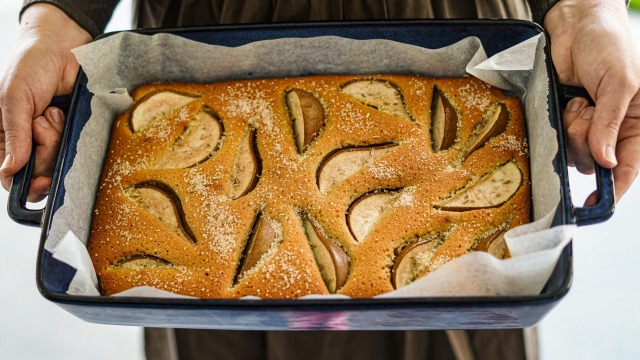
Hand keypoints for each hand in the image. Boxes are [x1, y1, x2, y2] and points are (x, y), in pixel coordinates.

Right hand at [0, 4, 90, 199]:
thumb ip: (13, 135)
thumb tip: (9, 170)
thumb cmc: (29, 67)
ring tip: (53, 112)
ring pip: (57, 160)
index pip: (10, 175)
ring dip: (57, 137)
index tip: (42, 181)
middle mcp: (25, 142)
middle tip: (42, 121)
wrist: (62, 49)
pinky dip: (70, 132)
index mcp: (3, 137)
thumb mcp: (14, 99)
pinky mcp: (69, 133)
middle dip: (44, 148)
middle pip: (39, 170)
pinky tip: (63, 114)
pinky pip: (74, 147)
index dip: (26, 183)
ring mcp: (49, 139)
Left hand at [546, 0, 639, 202]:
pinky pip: (560, 137)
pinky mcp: (568, 119)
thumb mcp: (619, 84)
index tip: (594, 204)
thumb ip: (610, 123)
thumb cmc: (609, 46)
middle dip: (586, 143)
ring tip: (580, 103)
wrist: (576, 25)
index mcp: (639, 124)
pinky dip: (562, 122)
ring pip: (575, 153)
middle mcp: (616, 129)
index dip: (616, 189)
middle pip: (596, 162)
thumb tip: (606, 161)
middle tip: (587, 113)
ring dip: (573, 130)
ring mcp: (591, 125)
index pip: (630, 167)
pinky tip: (571, 102)